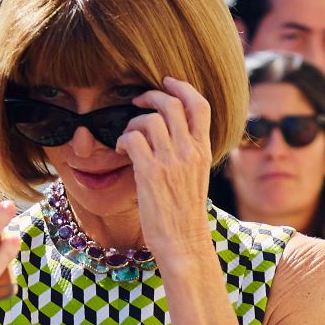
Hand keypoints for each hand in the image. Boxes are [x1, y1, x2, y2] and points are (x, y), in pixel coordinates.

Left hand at [115, 77, 212, 260]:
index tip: (166, 82)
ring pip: (150, 119)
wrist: (184, 243)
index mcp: (203, 150)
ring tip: (128, 139)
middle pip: (172, 104)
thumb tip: (176, 137)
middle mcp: (190, 151)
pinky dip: (122, 139)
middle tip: (137, 102)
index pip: (199, 104)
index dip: (181, 86)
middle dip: (150, 96)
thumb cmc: (185, 215)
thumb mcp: (196, 178)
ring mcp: (171, 161)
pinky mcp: (151, 173)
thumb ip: (189, 154)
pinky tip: (121, 151)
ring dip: (133, 123)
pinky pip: (132, 139)